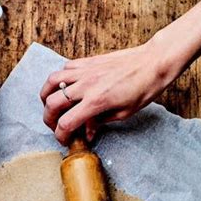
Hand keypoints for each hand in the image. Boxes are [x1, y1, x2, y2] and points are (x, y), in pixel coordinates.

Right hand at [40, 38, 177, 143]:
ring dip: (46, 96)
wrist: (154, 62)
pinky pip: (65, 69)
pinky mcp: (88, 61)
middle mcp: (86, 85)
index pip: (66, 123)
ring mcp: (85, 71)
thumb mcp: (124, 113)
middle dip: (48, 119)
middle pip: (52, 103)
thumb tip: (87, 132)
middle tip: (54, 125)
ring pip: (52, 82)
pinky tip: (66, 87)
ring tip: (50, 104)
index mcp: (96, 102)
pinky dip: (60, 79)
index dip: (61, 135)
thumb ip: (100, 122)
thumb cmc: (144, 88)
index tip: (64, 139)